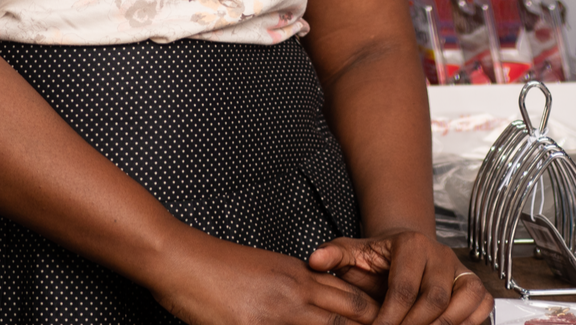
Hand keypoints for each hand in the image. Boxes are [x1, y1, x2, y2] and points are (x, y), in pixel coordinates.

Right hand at [151, 230, 381, 324]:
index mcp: (300, 276)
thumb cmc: (219, 267)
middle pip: (353, 315)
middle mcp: (295, 292)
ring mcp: (276, 313)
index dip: (376, 317)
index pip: (353, 298)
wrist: (182, 258)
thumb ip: (295, 288)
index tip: (394, 324)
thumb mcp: (266, 270)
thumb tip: (317, 306)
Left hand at [308, 232, 492, 324]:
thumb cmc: (379, 258)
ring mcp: (459, 268)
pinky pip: (482, 304)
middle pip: (434, 299)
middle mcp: (439, 253)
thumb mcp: (354, 252)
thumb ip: (335, 255)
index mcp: (411, 244)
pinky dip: (469, 322)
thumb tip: (314, 261)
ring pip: (463, 301)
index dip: (390, 318)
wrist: (407, 249)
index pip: (403, 288)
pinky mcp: (474, 283)